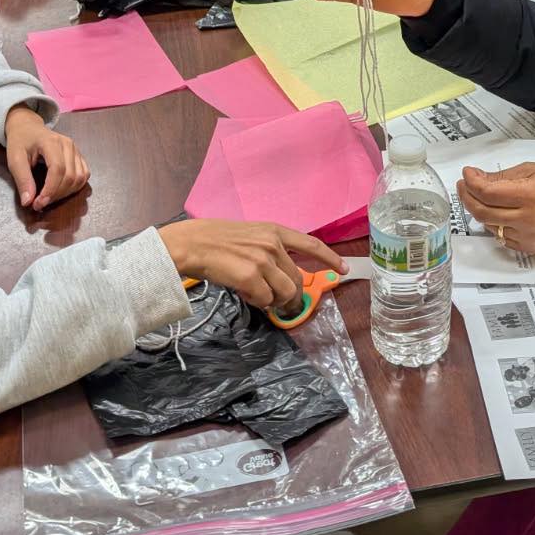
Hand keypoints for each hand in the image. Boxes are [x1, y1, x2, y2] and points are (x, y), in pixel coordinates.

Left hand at [4, 106, 88, 210]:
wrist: (28, 127)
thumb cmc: (20, 142)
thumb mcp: (14, 159)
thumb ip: (22, 180)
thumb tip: (28, 202)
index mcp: (51, 142)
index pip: (58, 169)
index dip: (50, 190)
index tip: (38, 204)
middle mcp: (68, 145)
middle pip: (70, 176)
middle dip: (56, 195)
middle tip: (39, 204)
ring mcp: (76, 149)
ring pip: (80, 178)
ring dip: (66, 193)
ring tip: (49, 197)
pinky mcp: (79, 155)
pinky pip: (84, 175)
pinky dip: (75, 187)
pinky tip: (61, 191)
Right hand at [158, 219, 344, 309]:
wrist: (190, 244)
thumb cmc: (213, 239)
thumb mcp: (249, 235)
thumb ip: (269, 250)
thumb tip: (283, 276)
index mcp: (274, 231)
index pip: (311, 244)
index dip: (330, 258)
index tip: (344, 269)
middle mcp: (272, 244)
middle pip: (297, 280)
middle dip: (291, 296)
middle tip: (278, 303)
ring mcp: (263, 260)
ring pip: (285, 293)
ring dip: (274, 301)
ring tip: (257, 296)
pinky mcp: (251, 276)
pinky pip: (265, 300)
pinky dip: (257, 303)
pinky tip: (244, 294)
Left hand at [456, 163, 534, 254]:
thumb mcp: (533, 170)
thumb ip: (503, 176)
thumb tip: (477, 178)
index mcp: (528, 195)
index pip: (487, 192)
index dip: (471, 182)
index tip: (467, 173)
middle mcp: (526, 218)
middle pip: (482, 212)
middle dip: (467, 197)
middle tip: (464, 186)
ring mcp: (527, 236)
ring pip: (489, 226)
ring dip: (480, 211)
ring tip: (483, 198)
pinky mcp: (529, 247)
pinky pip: (502, 238)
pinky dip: (495, 225)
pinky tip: (499, 214)